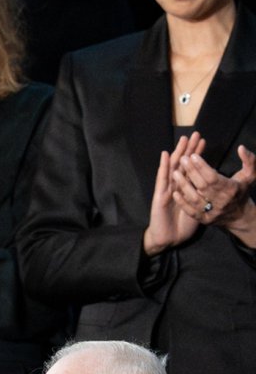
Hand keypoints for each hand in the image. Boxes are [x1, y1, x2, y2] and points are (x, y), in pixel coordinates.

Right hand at [143, 132, 205, 255]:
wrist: (169, 239)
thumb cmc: (183, 227)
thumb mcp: (199, 210)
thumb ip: (204, 197)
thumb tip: (215, 189)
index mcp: (186, 189)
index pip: (193, 168)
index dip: (198, 155)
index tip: (204, 142)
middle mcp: (176, 187)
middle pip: (183, 164)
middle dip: (189, 149)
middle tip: (196, 134)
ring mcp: (167, 190)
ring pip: (173, 168)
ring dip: (177, 153)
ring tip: (183, 139)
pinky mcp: (159, 196)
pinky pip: (162, 180)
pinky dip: (163, 167)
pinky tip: (164, 155)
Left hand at [172, 143, 255, 245]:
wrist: (240, 216)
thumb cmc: (242, 191)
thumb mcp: (250, 175)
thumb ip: (249, 160)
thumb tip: (241, 147)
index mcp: (231, 189)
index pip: (214, 177)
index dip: (202, 167)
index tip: (193, 156)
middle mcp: (221, 202)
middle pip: (202, 186)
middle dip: (191, 172)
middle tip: (182, 159)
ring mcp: (212, 212)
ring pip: (195, 199)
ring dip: (184, 186)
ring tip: (175, 173)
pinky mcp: (204, 220)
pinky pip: (191, 212)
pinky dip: (183, 203)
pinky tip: (174, 193)